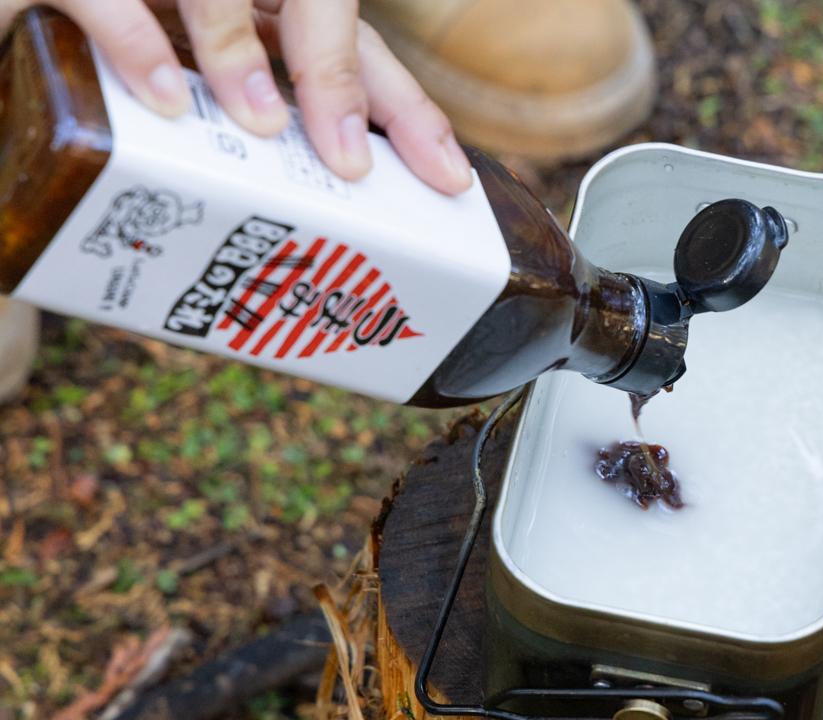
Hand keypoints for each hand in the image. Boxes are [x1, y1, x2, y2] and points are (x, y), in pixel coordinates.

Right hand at [0, 0, 473, 194]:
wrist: (5, 55)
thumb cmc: (103, 108)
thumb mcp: (186, 133)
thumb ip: (242, 170)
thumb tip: (298, 263)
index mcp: (260, 19)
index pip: (357, 50)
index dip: (408, 111)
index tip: (450, 182)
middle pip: (311, 6)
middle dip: (339, 80)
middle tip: (349, 165)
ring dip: (241, 55)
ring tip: (260, 128)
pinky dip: (137, 39)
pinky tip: (163, 97)